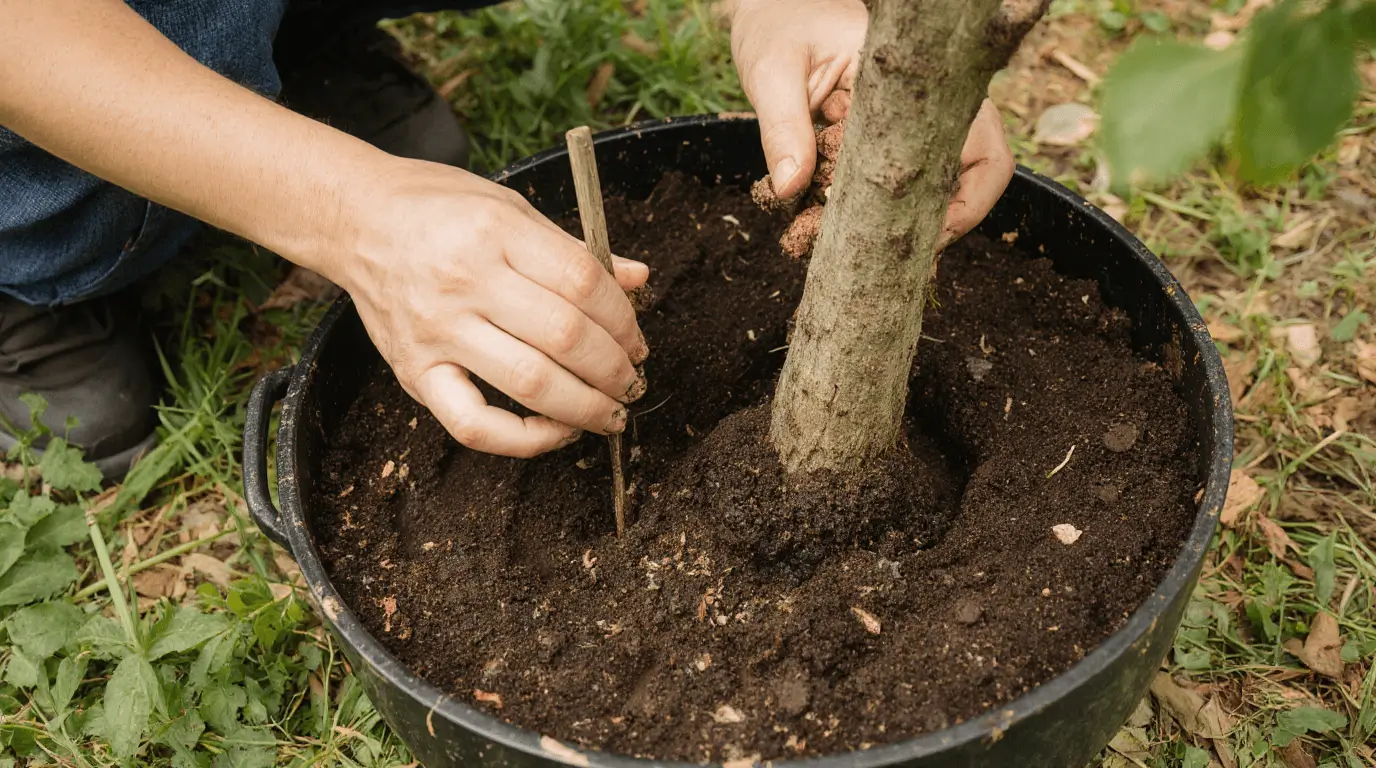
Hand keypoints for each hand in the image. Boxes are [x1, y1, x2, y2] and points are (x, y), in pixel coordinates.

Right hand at [331, 159, 649, 457]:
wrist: (356, 219)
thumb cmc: (439, 210)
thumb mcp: (511, 209)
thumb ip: (574, 251)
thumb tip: (639, 280)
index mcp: (496, 232)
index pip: (583, 283)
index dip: (624, 319)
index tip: (637, 340)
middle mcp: (466, 282)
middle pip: (565, 337)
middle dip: (615, 369)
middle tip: (632, 381)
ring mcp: (437, 331)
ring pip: (531, 383)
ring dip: (586, 408)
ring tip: (611, 413)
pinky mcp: (414, 371)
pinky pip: (474, 425)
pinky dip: (524, 439)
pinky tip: (556, 432)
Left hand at [730, 0, 1014, 245]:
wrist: (769, 10)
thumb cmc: (779, 26)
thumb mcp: (772, 70)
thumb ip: (782, 127)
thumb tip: (789, 188)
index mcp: (924, 78)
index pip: (981, 147)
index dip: (967, 204)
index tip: (924, 241)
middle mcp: (928, 109)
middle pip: (966, 182)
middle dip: (923, 229)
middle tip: (872, 260)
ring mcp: (906, 131)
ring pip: (922, 195)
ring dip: (878, 230)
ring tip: (812, 243)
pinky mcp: (877, 147)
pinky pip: (883, 194)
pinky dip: (849, 219)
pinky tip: (805, 231)